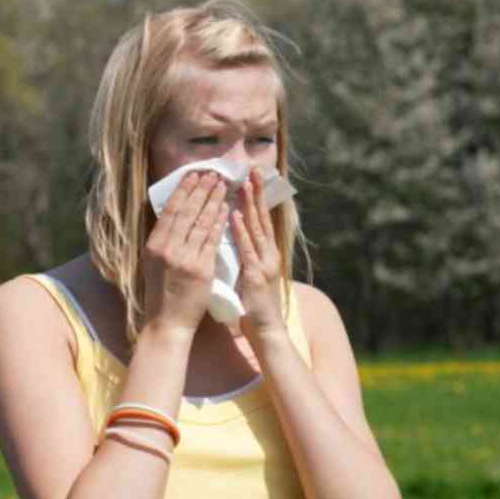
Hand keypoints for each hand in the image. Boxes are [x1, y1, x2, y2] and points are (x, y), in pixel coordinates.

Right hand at [142, 171, 228, 336]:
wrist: (168, 321)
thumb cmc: (161, 292)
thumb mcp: (153, 262)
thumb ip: (162, 240)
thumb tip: (172, 214)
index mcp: (154, 245)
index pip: (170, 211)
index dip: (183, 190)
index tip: (193, 175)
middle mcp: (167, 248)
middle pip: (187, 212)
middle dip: (201, 190)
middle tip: (212, 173)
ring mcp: (185, 258)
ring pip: (201, 223)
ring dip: (213, 201)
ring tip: (222, 185)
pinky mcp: (202, 269)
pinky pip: (212, 240)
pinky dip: (219, 222)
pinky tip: (226, 209)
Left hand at [231, 166, 285, 340]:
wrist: (266, 329)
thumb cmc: (254, 303)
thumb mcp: (249, 272)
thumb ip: (244, 254)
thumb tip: (231, 237)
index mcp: (265, 252)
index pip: (260, 218)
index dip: (256, 196)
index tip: (251, 175)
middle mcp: (268, 253)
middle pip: (262, 217)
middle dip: (257, 192)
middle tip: (253, 169)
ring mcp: (264, 263)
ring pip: (257, 228)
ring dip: (251, 204)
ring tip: (245, 183)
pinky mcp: (256, 275)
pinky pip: (248, 249)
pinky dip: (242, 231)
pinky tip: (236, 215)